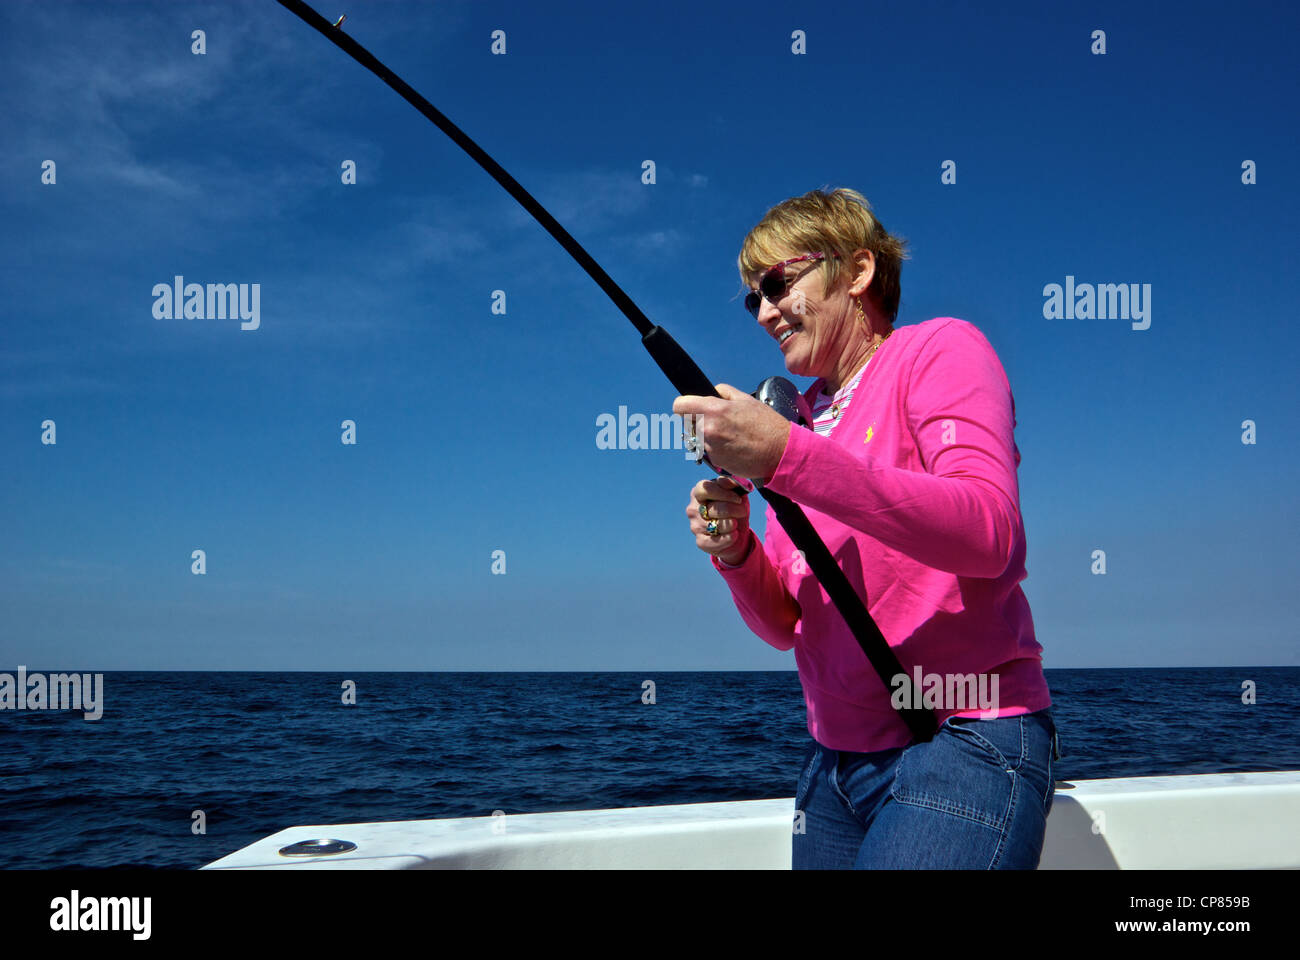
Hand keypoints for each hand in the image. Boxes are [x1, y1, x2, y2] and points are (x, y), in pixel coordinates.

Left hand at [672, 383, 790, 482]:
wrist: (779, 452)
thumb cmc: (766, 425)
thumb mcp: (746, 399)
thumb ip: (724, 392)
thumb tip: (712, 391)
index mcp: (713, 410)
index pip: (679, 406)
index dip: (684, 405)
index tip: (690, 408)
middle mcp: (707, 429)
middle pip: (687, 423)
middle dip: (699, 421)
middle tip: (719, 422)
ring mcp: (710, 447)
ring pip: (698, 438)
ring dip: (708, 437)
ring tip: (730, 436)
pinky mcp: (715, 462)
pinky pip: (709, 452)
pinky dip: (717, 449)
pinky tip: (734, 447)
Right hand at [686, 476, 751, 562]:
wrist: (737, 532)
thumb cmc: (734, 508)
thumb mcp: (736, 494)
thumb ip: (731, 484)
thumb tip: (728, 481)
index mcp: (699, 493)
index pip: (705, 489)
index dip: (723, 493)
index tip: (738, 499)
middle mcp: (693, 509)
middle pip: (714, 508)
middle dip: (733, 510)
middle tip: (743, 511)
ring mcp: (695, 526)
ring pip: (716, 525)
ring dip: (732, 524)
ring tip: (737, 524)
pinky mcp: (700, 542)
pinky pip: (714, 541)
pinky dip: (727, 538)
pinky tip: (734, 535)